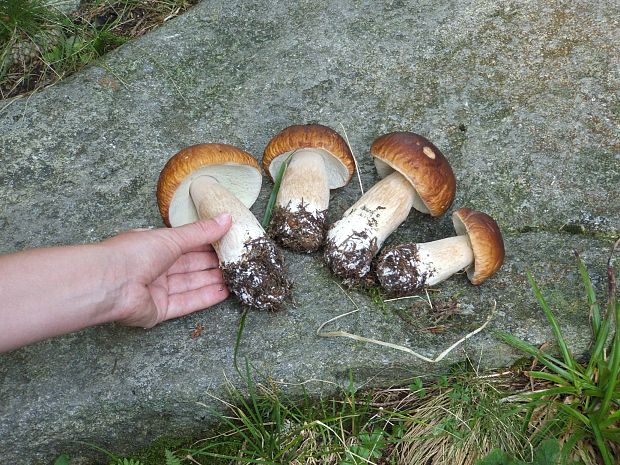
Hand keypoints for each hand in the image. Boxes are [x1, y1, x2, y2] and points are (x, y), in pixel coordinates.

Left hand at [103, 214, 232, 327]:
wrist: (110, 284)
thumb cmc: (135, 253)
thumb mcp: (172, 237)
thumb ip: (201, 232)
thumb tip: (226, 219)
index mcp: (154, 247)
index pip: (186, 245)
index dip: (207, 244)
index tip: (229, 242)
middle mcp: (155, 268)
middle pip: (190, 266)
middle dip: (214, 264)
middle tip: (238, 261)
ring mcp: (157, 290)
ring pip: (191, 285)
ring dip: (213, 281)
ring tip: (238, 277)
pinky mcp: (159, 311)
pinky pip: (186, 303)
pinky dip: (205, 297)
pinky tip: (224, 292)